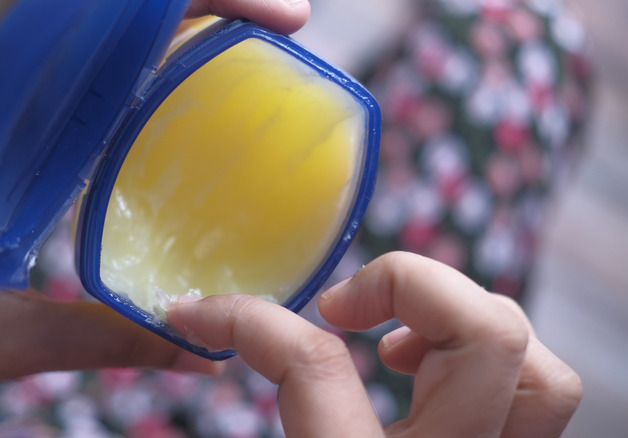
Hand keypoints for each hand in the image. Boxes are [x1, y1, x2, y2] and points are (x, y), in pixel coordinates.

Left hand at [0, 0, 309, 378]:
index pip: (72, 22)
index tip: (263, 20)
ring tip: (247, 29)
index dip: (177, 1)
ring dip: (167, 3)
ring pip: (78, 5)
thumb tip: (200, 348)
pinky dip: (131, 28)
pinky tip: (178, 58)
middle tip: (283, 20)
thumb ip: (99, 342)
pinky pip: (65, 35)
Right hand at [167, 252, 581, 436]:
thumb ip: (266, 426)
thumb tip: (188, 349)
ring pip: (535, 363)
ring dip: (461, 320)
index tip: (197, 315)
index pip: (310, 366)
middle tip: (337, 311)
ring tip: (391, 341)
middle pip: (485, 335)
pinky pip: (535, 398)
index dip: (245, 321)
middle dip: (405, 286)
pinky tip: (423, 377)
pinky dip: (488, 361)